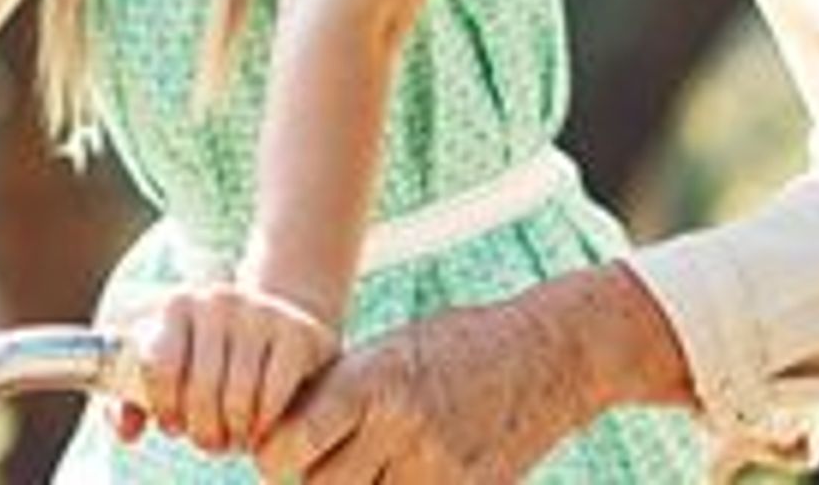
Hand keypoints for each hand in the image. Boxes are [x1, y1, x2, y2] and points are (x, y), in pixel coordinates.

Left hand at [110, 284, 337, 455]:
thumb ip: (129, 403)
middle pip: (201, 390)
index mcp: (178, 303)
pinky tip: (259, 426)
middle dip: (203, 430)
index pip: (159, 366)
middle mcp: (219, 299)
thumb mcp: (165, 373)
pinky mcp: (296, 332)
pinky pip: (273, 397)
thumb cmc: (204, 359)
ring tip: (232, 436)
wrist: (268, 328)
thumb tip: (128, 432)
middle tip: (209, 440)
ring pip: (238, 398)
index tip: (173, 424)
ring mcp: (260, 311)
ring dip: (234, 433)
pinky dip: (263, 424)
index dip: (164, 408)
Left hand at [254, 295, 583, 483]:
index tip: (285, 452)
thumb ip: (338, 394)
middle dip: (315, 481)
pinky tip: (407, 471)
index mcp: (375, 381)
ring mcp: (438, 469)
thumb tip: (274, 441)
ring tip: (376, 460)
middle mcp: (402, 427)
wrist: (545, 355)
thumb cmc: (454, 347)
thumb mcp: (391, 352)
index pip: (291, 446)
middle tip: (327, 462)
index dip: (277, 456)